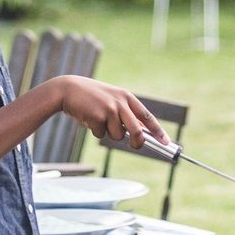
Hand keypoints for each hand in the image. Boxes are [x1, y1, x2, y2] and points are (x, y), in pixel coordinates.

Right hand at [52, 77, 168, 150]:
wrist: (67, 89)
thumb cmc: (90, 97)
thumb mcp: (111, 100)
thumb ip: (124, 113)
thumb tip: (139, 132)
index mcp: (126, 97)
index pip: (147, 116)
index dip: (158, 130)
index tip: (167, 142)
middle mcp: (121, 102)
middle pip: (137, 131)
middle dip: (137, 142)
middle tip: (134, 145)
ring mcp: (109, 108)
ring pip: (117, 135)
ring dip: (107, 133)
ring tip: (97, 119)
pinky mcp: (97, 116)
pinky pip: (100, 134)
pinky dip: (94, 131)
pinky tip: (87, 117)